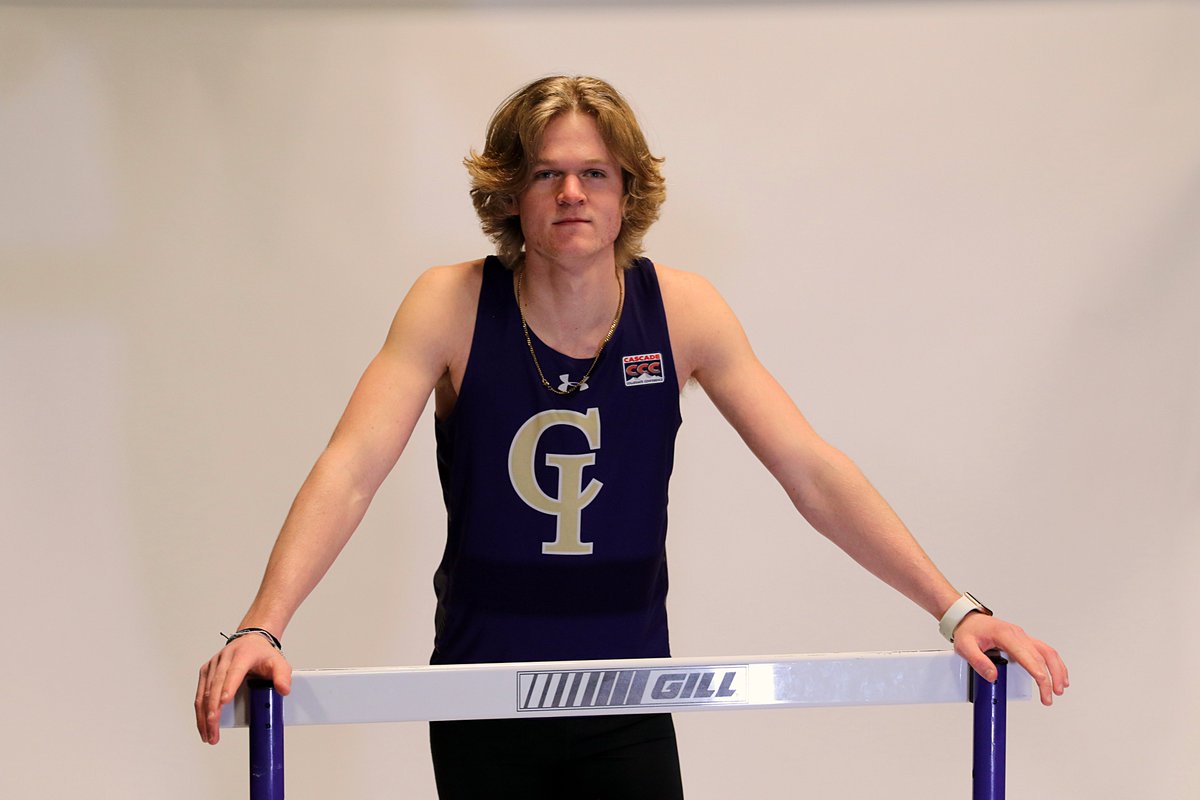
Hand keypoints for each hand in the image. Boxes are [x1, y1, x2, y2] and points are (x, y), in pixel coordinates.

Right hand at [194, 634, 291, 744]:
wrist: (251, 641)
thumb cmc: (263, 654)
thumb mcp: (279, 662)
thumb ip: (283, 676)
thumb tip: (283, 690)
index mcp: (243, 654)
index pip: (234, 671)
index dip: (228, 686)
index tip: (224, 702)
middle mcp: (225, 658)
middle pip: (215, 686)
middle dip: (213, 711)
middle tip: (214, 730)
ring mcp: (213, 665)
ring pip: (204, 693)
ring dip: (204, 716)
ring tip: (209, 734)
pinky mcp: (206, 672)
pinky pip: (199, 693)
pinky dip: (200, 711)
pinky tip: (203, 724)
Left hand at [952, 612, 1068, 705]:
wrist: (967, 619)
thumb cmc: (968, 631)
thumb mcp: (965, 647)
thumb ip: (978, 662)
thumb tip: (993, 676)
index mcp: (1005, 635)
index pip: (1027, 655)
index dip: (1038, 671)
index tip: (1044, 685)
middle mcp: (1017, 634)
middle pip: (1042, 656)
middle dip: (1050, 678)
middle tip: (1050, 696)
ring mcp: (1022, 637)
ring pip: (1047, 652)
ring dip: (1057, 669)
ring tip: (1060, 688)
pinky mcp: (1023, 640)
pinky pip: (1044, 650)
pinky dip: (1053, 663)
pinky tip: (1057, 674)